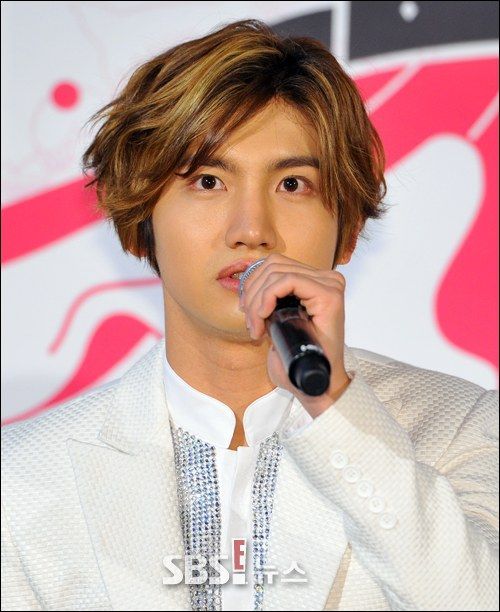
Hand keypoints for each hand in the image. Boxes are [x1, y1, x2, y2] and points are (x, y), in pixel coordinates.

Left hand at [239, 253, 350, 417]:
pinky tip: (263, 316)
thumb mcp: (277, 322)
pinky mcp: (329, 294)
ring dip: (257, 299)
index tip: (246, 312)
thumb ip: (269, 300)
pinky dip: (268, 296)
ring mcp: (330, 284)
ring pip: (277, 272)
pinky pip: (288, 281)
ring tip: (256, 326)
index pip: (275, 264)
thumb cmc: (296, 358)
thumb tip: (245, 289)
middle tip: (250, 323)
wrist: (315, 383)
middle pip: (273, 264)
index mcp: (315, 281)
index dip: (252, 284)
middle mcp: (326, 279)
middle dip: (252, 292)